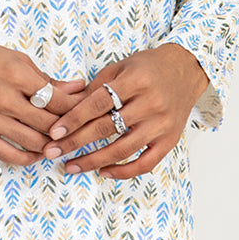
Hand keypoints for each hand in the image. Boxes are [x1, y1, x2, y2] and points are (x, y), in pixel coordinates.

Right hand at [0, 32, 86, 166]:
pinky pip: (9, 154)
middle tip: (80, 130)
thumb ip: (46, 78)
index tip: (86, 110)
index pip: (58, 99)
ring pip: (33, 141)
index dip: (77, 107)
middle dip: (68, 128)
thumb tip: (76, 88)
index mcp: (16, 75)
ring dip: (52, 145)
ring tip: (62, 143)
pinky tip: (38, 154)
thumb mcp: (15, 58)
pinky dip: (28, 158)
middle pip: (49, 123)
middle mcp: (3, 99)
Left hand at [41, 43, 209, 179]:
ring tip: (71, 166)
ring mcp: (162, 124)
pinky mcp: (170, 140)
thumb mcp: (121, 67)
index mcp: (136, 81)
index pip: (98, 103)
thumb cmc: (149, 67)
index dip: (74, 119)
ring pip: (123, 149)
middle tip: (52, 152)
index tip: (54, 133)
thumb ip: (96, 88)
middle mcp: (151, 103)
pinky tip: (104, 172)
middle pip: (106, 128)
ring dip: (93, 161)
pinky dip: (124, 171)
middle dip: (75, 142)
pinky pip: (146, 163)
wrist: (186, 70)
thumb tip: (66, 111)